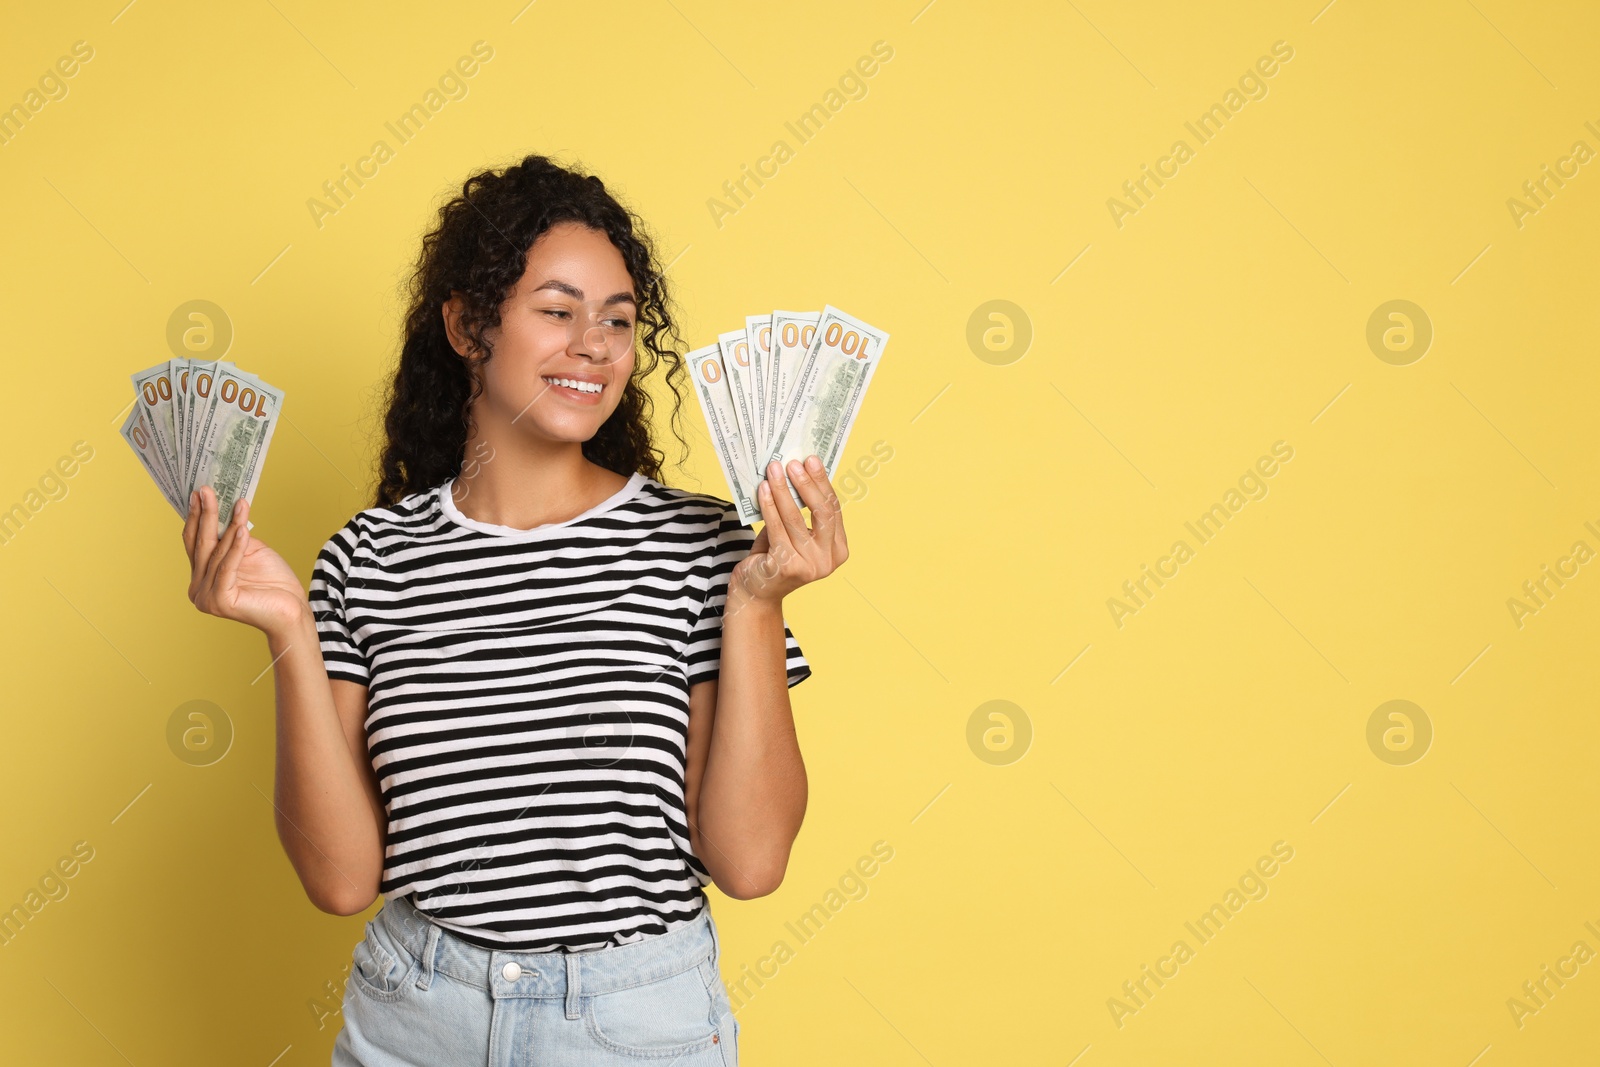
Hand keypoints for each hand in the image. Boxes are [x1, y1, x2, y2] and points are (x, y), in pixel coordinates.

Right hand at [183, 486, 310, 637]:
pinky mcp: (219, 601)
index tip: (200, 491)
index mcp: (200, 577)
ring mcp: (206, 597)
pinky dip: (236, 547)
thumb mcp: (249, 551)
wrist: (292, 611)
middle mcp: (197, 588)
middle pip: (201, 544)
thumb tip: (222, 509)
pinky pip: (227, 567)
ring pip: (217, 553)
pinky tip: (242, 529)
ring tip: (238, 504)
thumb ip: (231, 536)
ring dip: (229, 526)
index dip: (196, 516)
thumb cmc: (273, 582)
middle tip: (207, 490)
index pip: (195, 542)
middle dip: (205, 514)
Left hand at [730, 455, 848, 605]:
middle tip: (793, 463)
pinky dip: (769, 505)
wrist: (756, 591)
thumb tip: (797, 471)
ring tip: (774, 470)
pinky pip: (777, 528)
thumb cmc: (776, 556)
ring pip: (795, 518)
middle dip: (806, 484)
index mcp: (838, 550)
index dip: (822, 483)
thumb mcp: (795, 533)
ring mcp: (809, 566)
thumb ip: (802, 511)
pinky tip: (763, 489)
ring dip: (783, 490)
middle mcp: (828, 560)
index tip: (811, 460)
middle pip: (821, 513)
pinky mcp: (787, 567)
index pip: (833, 509)